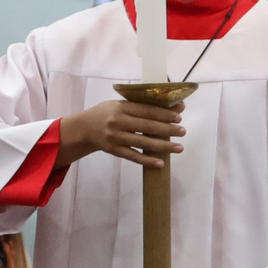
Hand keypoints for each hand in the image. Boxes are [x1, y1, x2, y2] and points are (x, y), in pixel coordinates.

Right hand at [63, 96, 185, 168]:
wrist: (84, 128)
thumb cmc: (106, 113)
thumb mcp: (120, 104)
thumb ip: (141, 106)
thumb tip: (171, 106)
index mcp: (121, 107)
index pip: (147, 110)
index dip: (164, 113)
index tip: (179, 116)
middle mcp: (118, 122)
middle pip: (148, 126)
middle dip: (168, 129)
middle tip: (183, 131)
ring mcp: (116, 138)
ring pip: (143, 143)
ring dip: (164, 146)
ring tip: (179, 147)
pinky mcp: (114, 151)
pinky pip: (134, 156)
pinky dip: (148, 160)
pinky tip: (161, 162)